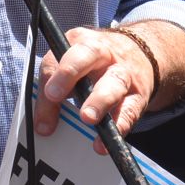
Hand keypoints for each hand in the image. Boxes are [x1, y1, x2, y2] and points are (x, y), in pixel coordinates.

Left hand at [34, 27, 154, 151]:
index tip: (47, 94)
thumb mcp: (73, 63)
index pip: (59, 56)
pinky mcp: (138, 96)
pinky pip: (129, 111)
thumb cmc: (97, 63)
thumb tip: (42, 124)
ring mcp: (124, 73)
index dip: (51, 76)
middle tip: (54, 95)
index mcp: (81, 42)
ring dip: (99, 101)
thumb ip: (54, 86)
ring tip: (87, 119)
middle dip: (68, 73)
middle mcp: (104, 53)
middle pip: (87, 55)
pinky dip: (117, 127)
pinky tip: (104, 142)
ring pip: (113, 82)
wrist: (141, 53)